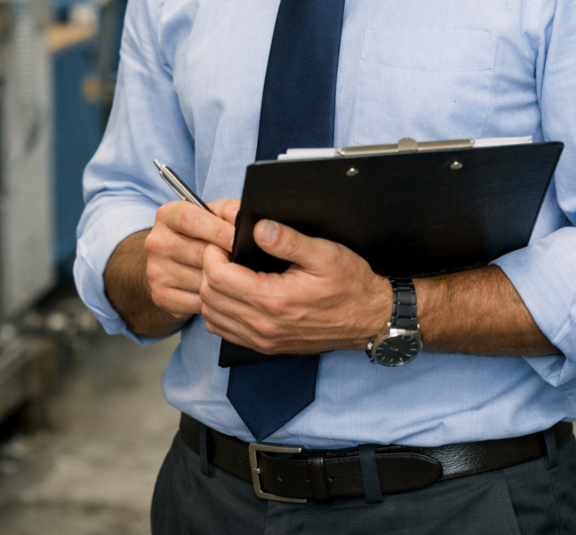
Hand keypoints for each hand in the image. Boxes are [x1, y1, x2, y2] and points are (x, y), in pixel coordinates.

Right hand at [143, 198, 239, 323]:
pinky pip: (197, 301)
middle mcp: (157, 242)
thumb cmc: (199, 234)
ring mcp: (156, 271)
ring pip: (200, 280)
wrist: (170, 263)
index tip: (238, 240)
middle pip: (198, 253)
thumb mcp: (212, 214)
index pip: (191, 220)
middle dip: (224, 258)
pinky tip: (221, 292)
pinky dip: (214, 299)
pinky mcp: (161, 296)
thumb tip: (240, 219)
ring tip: (236, 277)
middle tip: (244, 262)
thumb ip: (227, 210)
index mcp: (168, 215)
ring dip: (222, 281)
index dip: (218, 230)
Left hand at [199, 219, 392, 353]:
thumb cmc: (350, 284)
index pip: (218, 278)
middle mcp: (264, 326)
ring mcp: (263, 340)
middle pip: (209, 297)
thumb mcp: (325, 253)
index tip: (220, 240)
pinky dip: (219, 311)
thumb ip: (289, 240)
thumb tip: (259, 227)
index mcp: (275, 300)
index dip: (212, 254)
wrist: (368, 318)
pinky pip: (225, 331)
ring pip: (212, 317)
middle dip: (207, 269)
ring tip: (225, 269)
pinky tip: (232, 293)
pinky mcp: (265, 346)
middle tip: (220, 250)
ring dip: (210, 292)